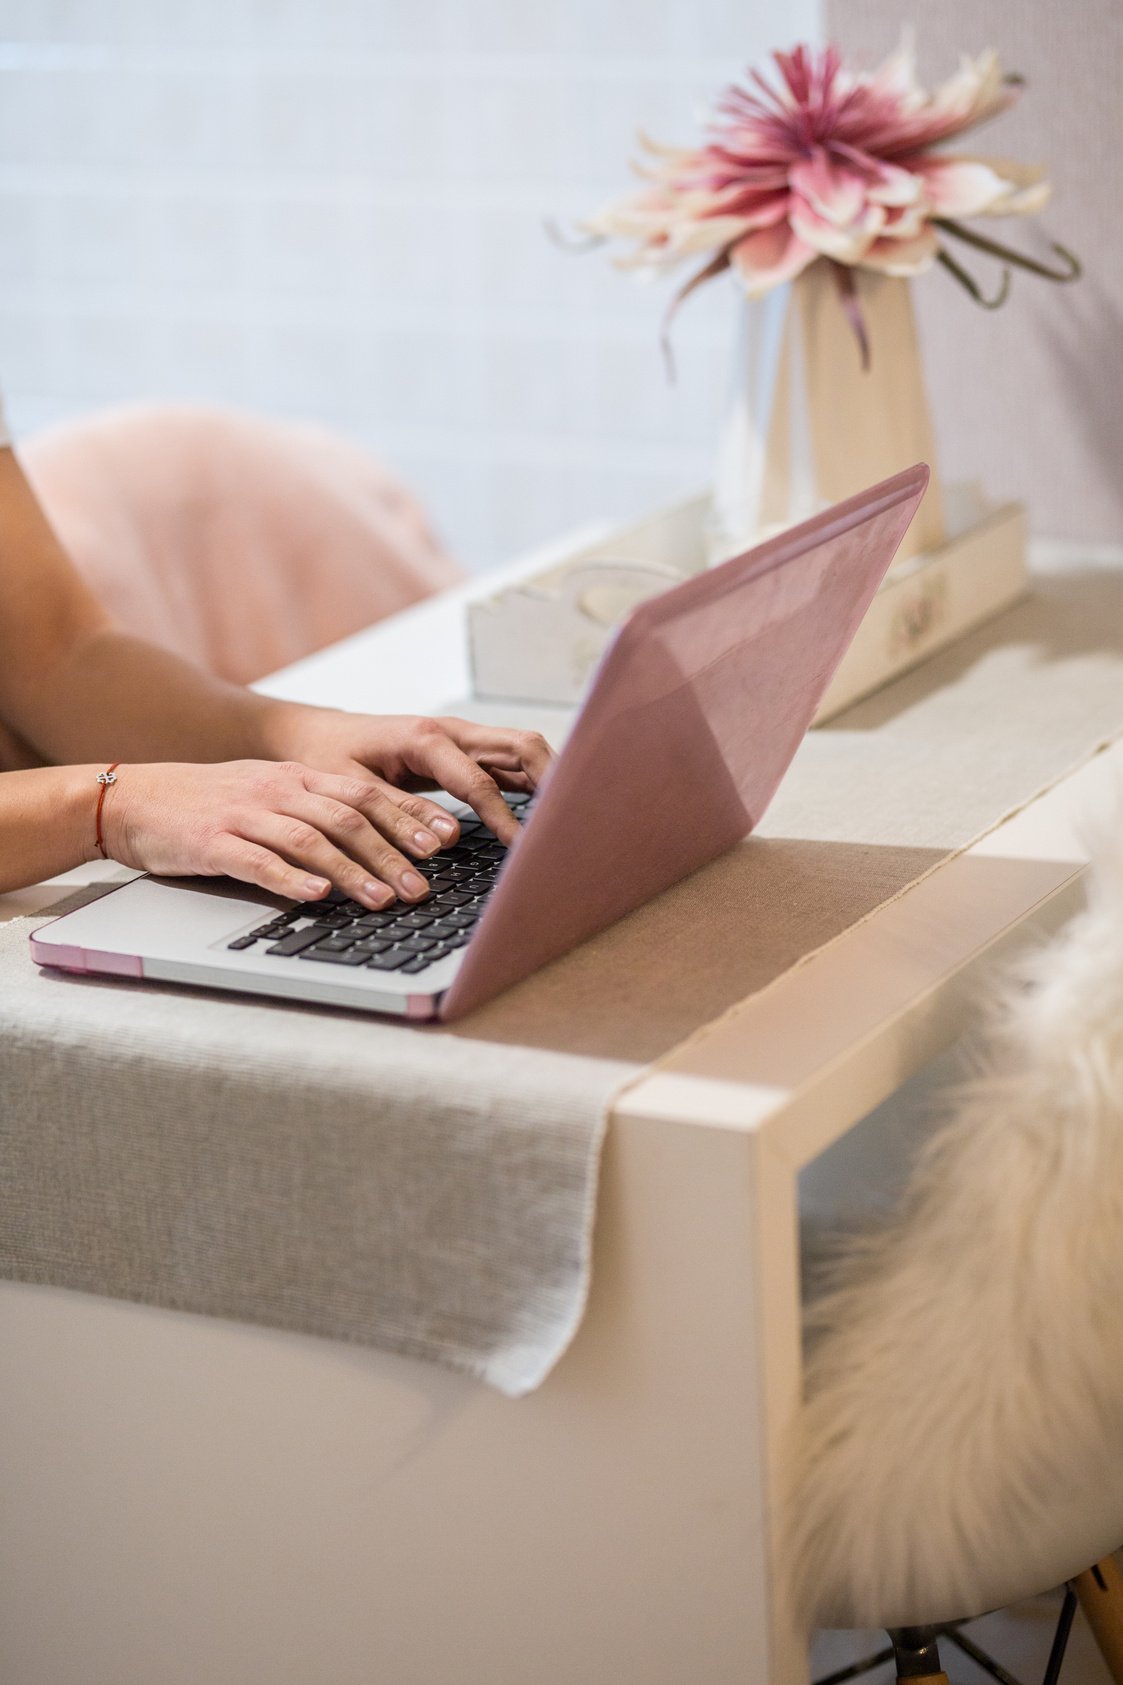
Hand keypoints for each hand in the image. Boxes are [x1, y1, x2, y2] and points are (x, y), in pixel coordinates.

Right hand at [100, 758, 482, 909]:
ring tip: (383, 899)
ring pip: (310, 840)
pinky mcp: (212, 842)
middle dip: (392, 853)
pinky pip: (258, 860)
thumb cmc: (211, 804)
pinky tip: (317, 896)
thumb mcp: (271, 795)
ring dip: (352, 871)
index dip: (410, 818)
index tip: (447, 844)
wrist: (134, 798)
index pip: (367, 794)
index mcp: (298, 778)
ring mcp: (245, 814)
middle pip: (348, 818)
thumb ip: (319, 812)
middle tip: (424, 886)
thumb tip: (381, 842)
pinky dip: (291, 879)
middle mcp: (278, 791)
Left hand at [259, 707, 554, 846]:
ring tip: (570, 819)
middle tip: (569, 825)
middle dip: (552, 781)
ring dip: (551, 779)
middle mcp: (454, 731)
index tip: (523, 849)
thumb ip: (398, 813)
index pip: (481, 781)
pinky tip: (547, 812)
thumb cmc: (330, 759)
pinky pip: (511, 763)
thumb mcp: (353, 791)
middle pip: (522, 747)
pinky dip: (534, 784)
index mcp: (425, 738)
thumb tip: (444, 840)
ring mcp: (464, 739)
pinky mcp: (467, 751)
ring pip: (524, 751)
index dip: (505, 817)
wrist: (319, 735)